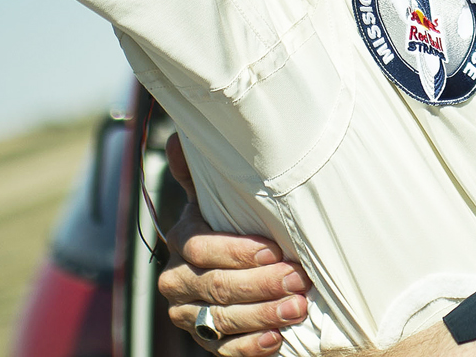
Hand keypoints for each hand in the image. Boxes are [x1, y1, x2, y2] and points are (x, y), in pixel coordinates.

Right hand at [158, 135, 311, 356]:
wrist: (231, 268)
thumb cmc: (232, 222)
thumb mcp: (216, 196)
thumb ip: (199, 173)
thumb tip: (176, 139)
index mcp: (181, 241)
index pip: (201, 248)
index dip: (236, 251)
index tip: (273, 248)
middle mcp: (178, 281)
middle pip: (216, 286)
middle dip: (261, 283)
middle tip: (299, 278)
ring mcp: (190, 315)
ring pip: (222, 320)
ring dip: (263, 315)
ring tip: (298, 307)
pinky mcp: (206, 342)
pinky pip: (224, 350)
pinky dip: (250, 346)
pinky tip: (275, 338)